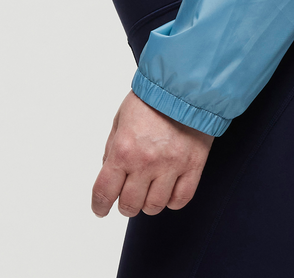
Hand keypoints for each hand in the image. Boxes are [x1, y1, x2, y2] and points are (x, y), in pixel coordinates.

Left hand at [91, 91, 213, 217]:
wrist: (186, 83)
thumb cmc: (152, 98)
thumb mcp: (121, 118)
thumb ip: (112, 148)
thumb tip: (109, 175)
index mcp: (124, 149)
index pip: (104, 192)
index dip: (99, 206)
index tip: (101, 209)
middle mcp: (146, 162)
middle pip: (129, 205)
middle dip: (125, 204)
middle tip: (128, 195)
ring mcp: (171, 165)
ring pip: (154, 206)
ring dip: (148, 203)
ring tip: (150, 190)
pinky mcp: (193, 165)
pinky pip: (180, 199)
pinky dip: (172, 200)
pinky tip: (168, 189)